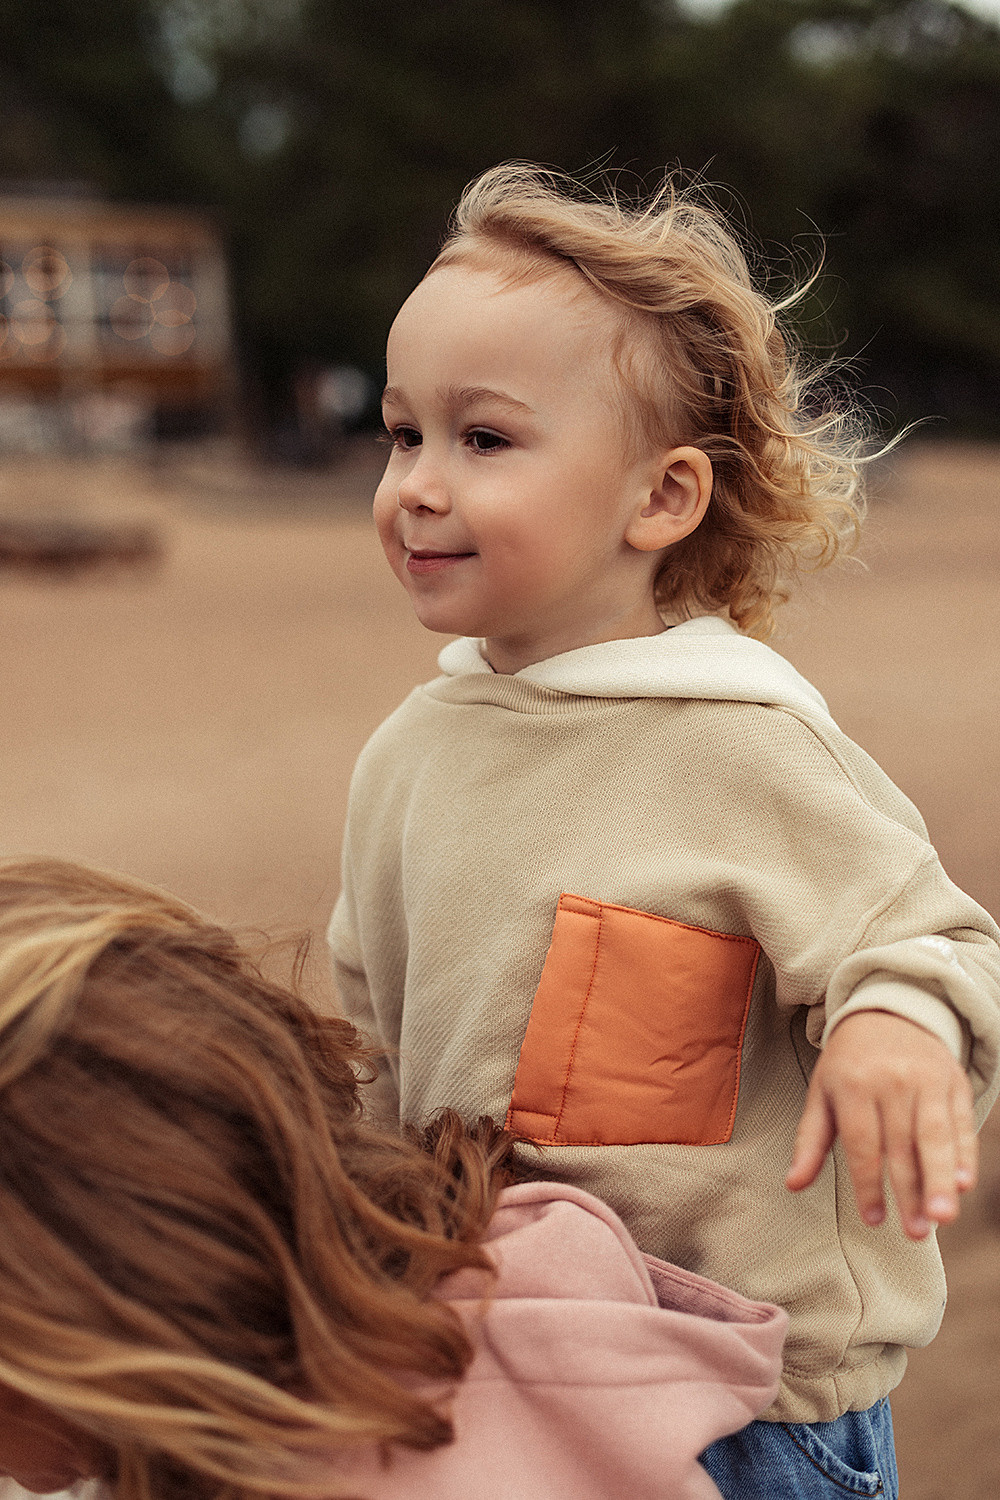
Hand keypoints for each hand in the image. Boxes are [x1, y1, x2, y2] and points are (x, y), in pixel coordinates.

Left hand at [786, 1010, 976, 1240]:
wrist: (888, 1013)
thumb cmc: (849, 1064)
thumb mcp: (822, 1093)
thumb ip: (809, 1140)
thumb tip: (792, 1184)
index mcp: (853, 1085)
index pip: (862, 1143)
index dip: (868, 1184)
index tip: (873, 1221)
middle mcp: (891, 1081)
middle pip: (902, 1144)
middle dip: (911, 1192)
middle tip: (915, 1233)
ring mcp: (926, 1080)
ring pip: (936, 1136)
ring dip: (941, 1180)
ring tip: (942, 1218)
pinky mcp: (953, 1082)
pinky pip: (961, 1124)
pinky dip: (965, 1155)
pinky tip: (965, 1184)